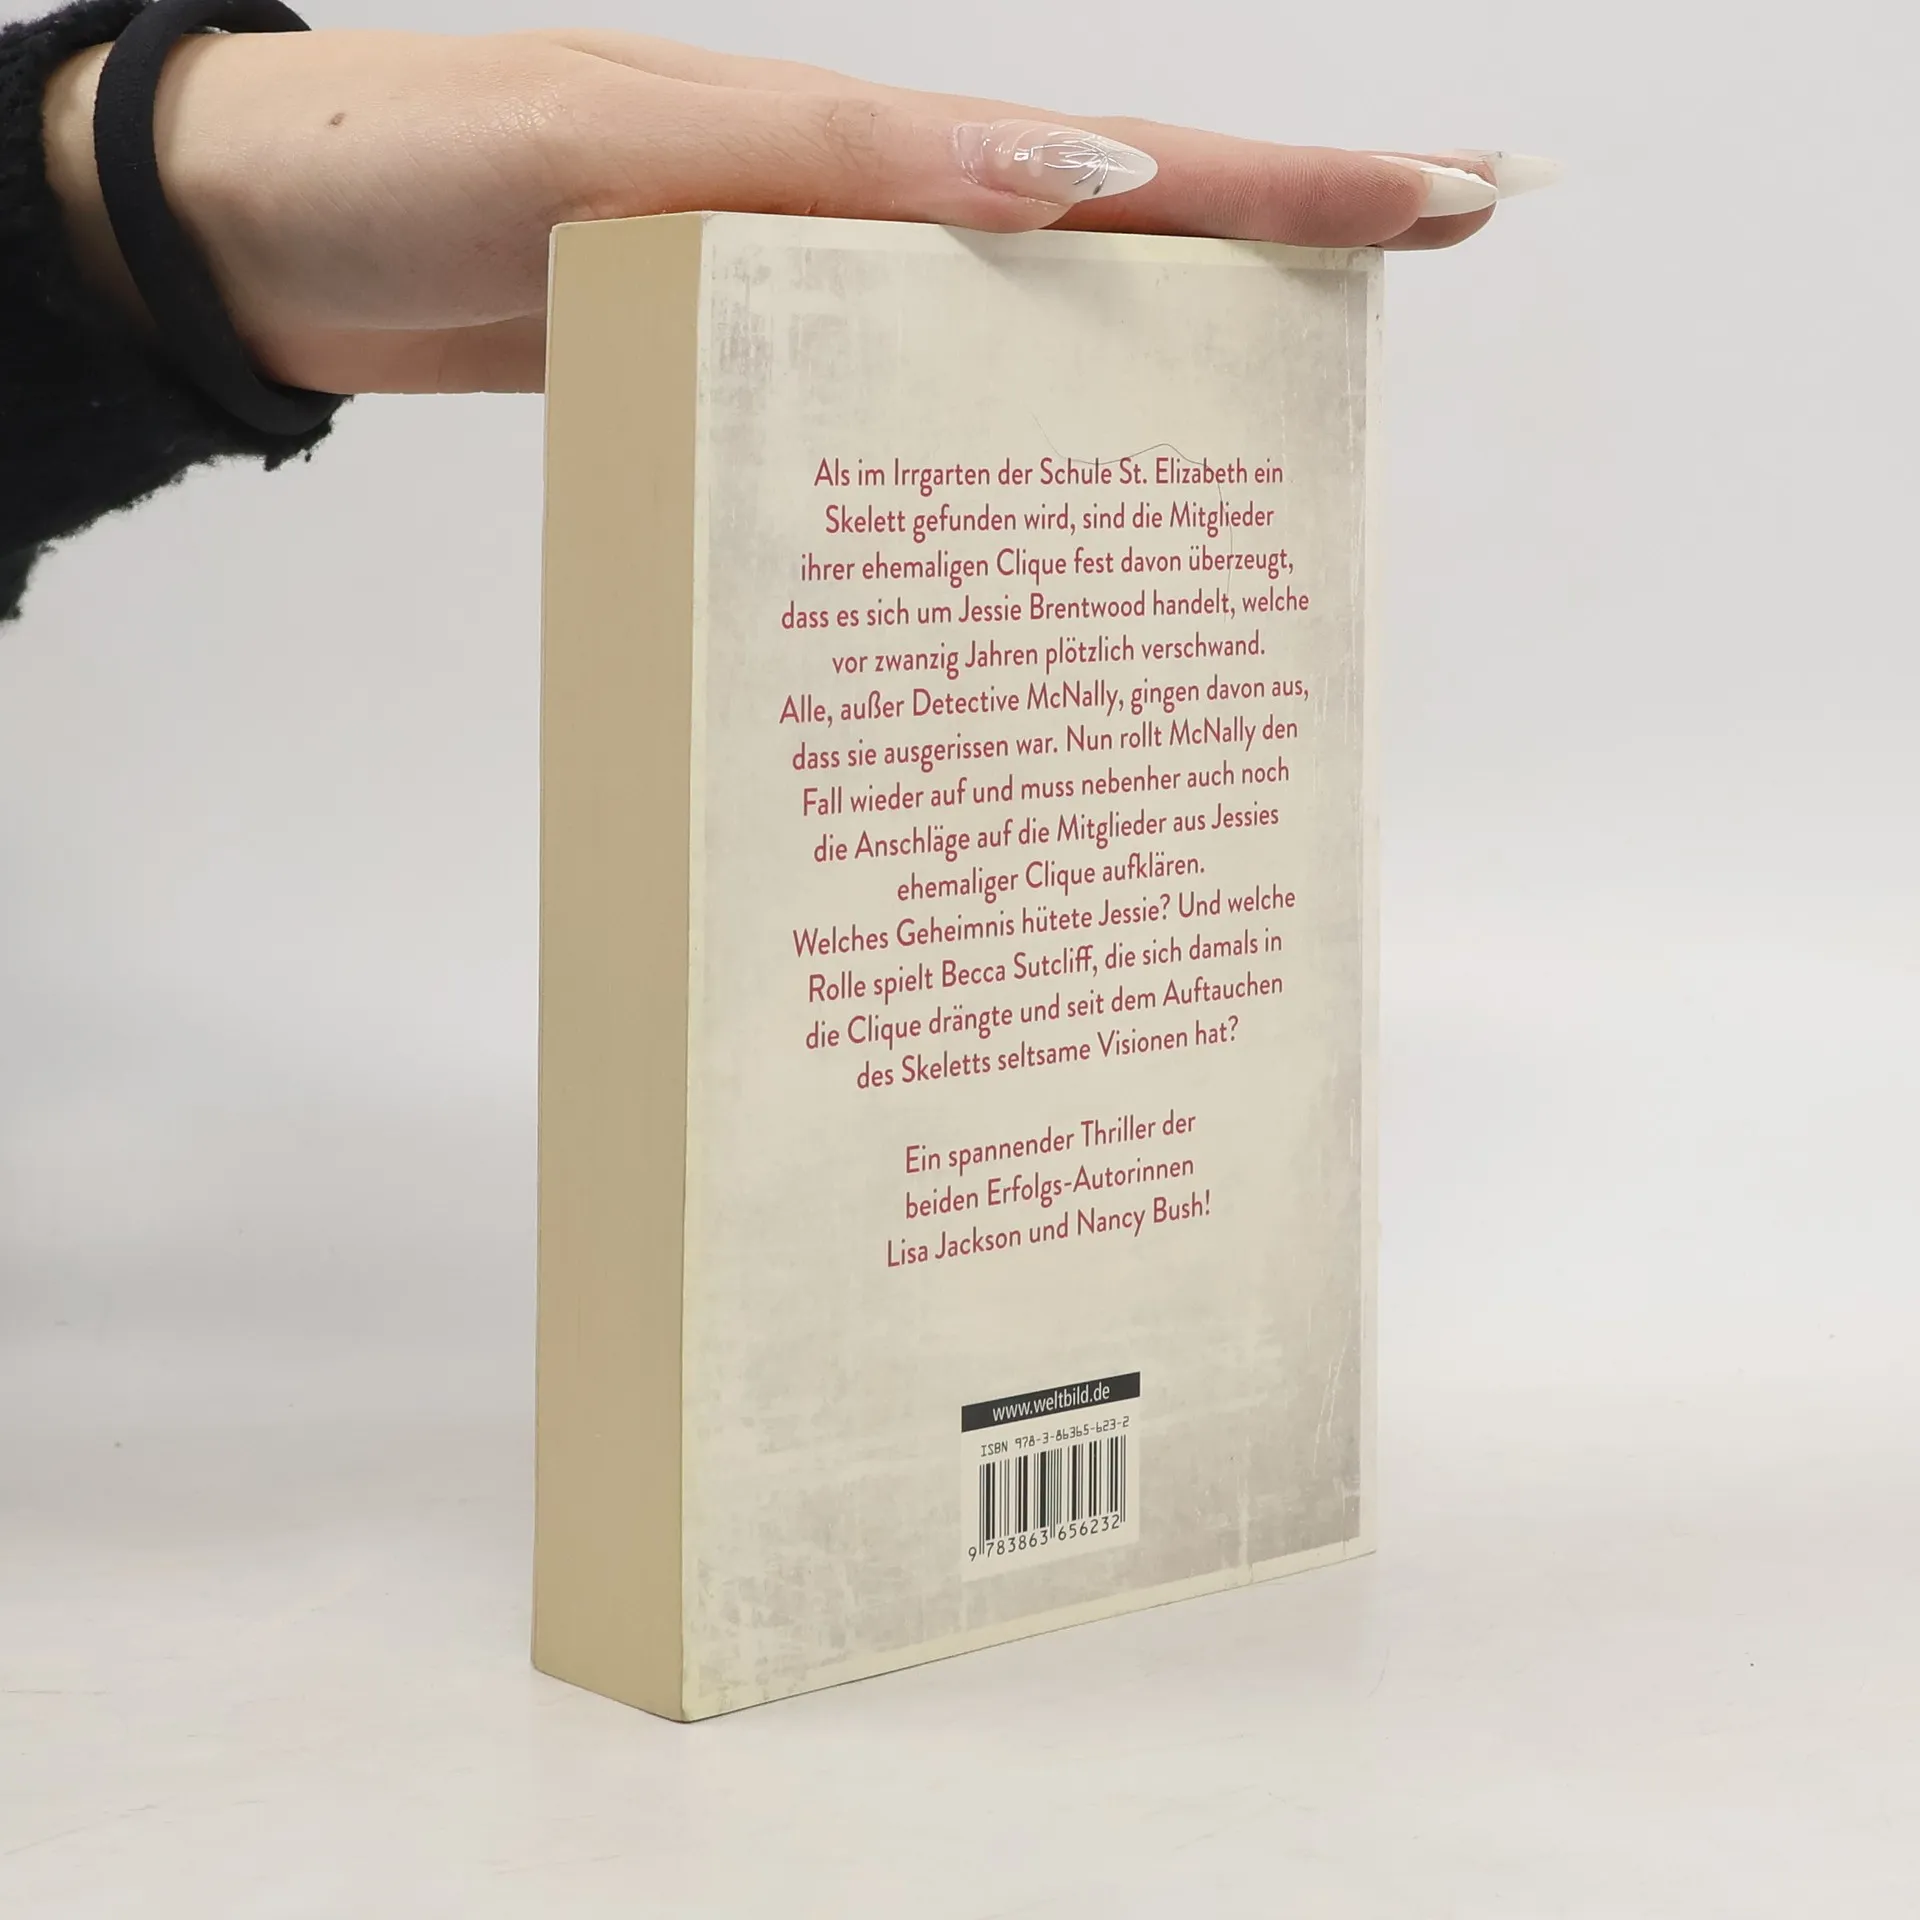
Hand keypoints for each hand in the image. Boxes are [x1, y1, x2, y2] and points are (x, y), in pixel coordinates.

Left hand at [42, 28, 1526, 395]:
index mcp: (881, 156)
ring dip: (1160, 380)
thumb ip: (849, 161)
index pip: (1138, 162)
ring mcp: (827, 313)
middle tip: (1434, 277)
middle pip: (1127, 246)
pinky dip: (996, 465)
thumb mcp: (641, 138)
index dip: (1302, 183)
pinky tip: (1035, 525)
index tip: (1460, 191)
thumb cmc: (435, 162)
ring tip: (1277, 446)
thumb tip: (1074, 181)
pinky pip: (914, 423)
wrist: (296, 238)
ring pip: (1033, 347)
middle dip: (1287, 263)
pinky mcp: (760, 387)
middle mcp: (880, 233)